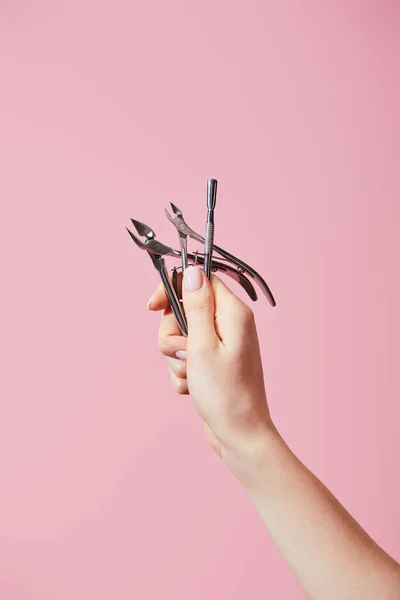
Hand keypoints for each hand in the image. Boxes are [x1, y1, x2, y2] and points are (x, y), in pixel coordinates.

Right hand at [148, 265, 275, 473]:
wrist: (239, 435)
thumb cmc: (225, 393)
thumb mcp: (204, 345)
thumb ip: (196, 306)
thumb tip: (193, 271)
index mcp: (232, 313)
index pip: (199, 281)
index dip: (173, 290)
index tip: (152, 307)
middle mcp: (229, 325)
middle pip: (184, 311)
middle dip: (172, 334)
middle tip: (183, 354)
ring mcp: (221, 345)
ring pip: (180, 337)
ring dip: (176, 358)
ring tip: (190, 376)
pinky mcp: (213, 363)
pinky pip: (185, 358)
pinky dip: (182, 372)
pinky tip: (192, 389)